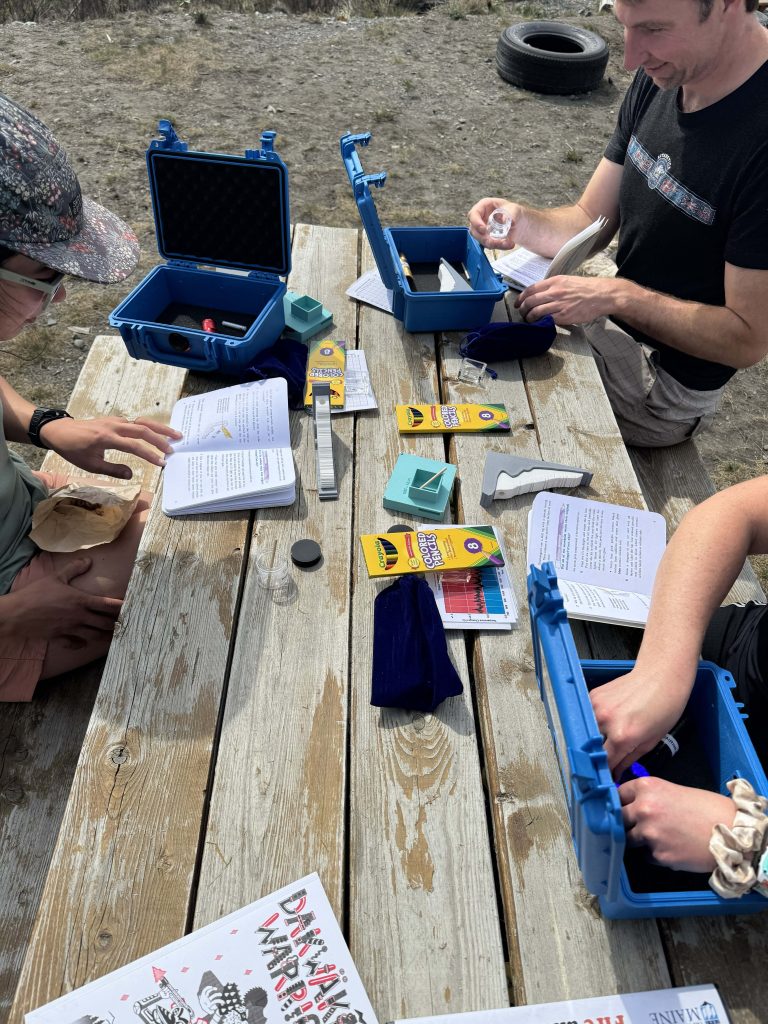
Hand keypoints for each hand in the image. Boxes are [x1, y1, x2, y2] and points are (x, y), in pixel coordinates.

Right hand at [0, 556, 121, 648]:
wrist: (16, 614)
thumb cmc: (36, 594)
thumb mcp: (56, 577)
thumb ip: (74, 569)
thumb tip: (89, 560)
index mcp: (80, 601)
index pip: (107, 604)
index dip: (122, 606)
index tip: (133, 607)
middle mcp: (79, 617)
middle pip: (105, 623)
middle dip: (117, 624)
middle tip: (126, 624)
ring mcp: (70, 630)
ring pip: (94, 636)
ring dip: (105, 636)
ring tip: (114, 636)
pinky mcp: (60, 638)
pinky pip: (76, 644)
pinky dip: (82, 644)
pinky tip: (84, 642)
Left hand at [38, 415, 181, 478]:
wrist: (59, 431)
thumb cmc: (73, 450)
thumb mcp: (90, 465)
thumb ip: (113, 469)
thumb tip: (132, 474)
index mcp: (107, 438)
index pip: (134, 446)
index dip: (149, 455)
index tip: (162, 463)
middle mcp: (114, 426)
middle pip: (143, 429)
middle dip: (161, 439)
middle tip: (174, 448)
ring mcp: (115, 421)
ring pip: (142, 422)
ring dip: (159, 428)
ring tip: (175, 434)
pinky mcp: (115, 420)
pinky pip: (135, 421)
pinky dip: (149, 426)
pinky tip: (157, 433)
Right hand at [468, 197, 520, 248]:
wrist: (518, 222)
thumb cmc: (513, 211)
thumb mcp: (514, 209)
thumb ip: (510, 214)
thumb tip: (504, 220)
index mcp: (483, 206)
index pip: (473, 214)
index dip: (476, 222)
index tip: (484, 230)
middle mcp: (480, 218)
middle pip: (474, 230)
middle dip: (484, 238)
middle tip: (496, 241)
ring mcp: (482, 230)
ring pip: (481, 240)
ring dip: (493, 244)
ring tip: (508, 243)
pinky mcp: (486, 238)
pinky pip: (489, 245)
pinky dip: (499, 246)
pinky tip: (509, 244)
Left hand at [515, 274, 617, 324]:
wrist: (601, 295)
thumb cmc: (586, 288)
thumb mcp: (567, 281)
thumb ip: (553, 286)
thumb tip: (540, 295)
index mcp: (554, 281)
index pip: (531, 289)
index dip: (521, 298)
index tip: (518, 303)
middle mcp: (555, 292)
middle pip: (530, 301)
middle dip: (523, 309)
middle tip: (522, 314)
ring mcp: (559, 304)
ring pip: (535, 312)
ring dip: (529, 318)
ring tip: (529, 321)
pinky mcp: (564, 316)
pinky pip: (546, 320)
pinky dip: (540, 323)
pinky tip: (539, 324)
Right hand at [589, 667, 690, 775]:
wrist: (660, 676)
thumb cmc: (664, 705)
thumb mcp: (651, 741)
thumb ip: (629, 759)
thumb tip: (616, 772)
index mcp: (623, 735)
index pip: (605, 763)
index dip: (606, 772)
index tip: (607, 776)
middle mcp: (605, 720)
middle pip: (593, 748)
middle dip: (600, 756)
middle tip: (610, 756)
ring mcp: (596, 706)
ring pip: (588, 732)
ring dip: (596, 738)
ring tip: (611, 734)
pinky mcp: (593, 696)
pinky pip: (588, 716)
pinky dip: (595, 722)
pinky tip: (609, 719)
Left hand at [619, 776, 735, 872]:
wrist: (732, 833)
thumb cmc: (707, 809)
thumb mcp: (673, 791)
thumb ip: (649, 797)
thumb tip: (630, 805)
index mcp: (647, 787)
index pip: (617, 794)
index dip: (619, 802)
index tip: (620, 808)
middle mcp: (643, 808)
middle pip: (618, 818)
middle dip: (625, 823)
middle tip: (637, 826)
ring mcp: (649, 833)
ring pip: (628, 839)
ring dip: (639, 841)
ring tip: (660, 838)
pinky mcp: (658, 855)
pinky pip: (646, 856)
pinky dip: (655, 854)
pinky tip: (672, 848)